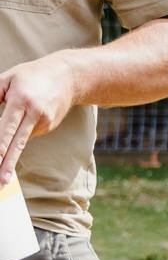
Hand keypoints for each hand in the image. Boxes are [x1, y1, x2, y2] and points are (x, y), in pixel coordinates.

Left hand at [0, 54, 79, 184]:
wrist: (69, 77)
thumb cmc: (31, 76)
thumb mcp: (6, 80)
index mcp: (22, 101)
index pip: (7, 130)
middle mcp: (35, 115)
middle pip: (18, 145)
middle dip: (7, 165)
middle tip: (2, 183)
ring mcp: (44, 123)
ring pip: (21, 140)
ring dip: (10, 152)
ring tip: (7, 160)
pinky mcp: (48, 127)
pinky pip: (27, 134)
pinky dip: (19, 134)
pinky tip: (27, 118)